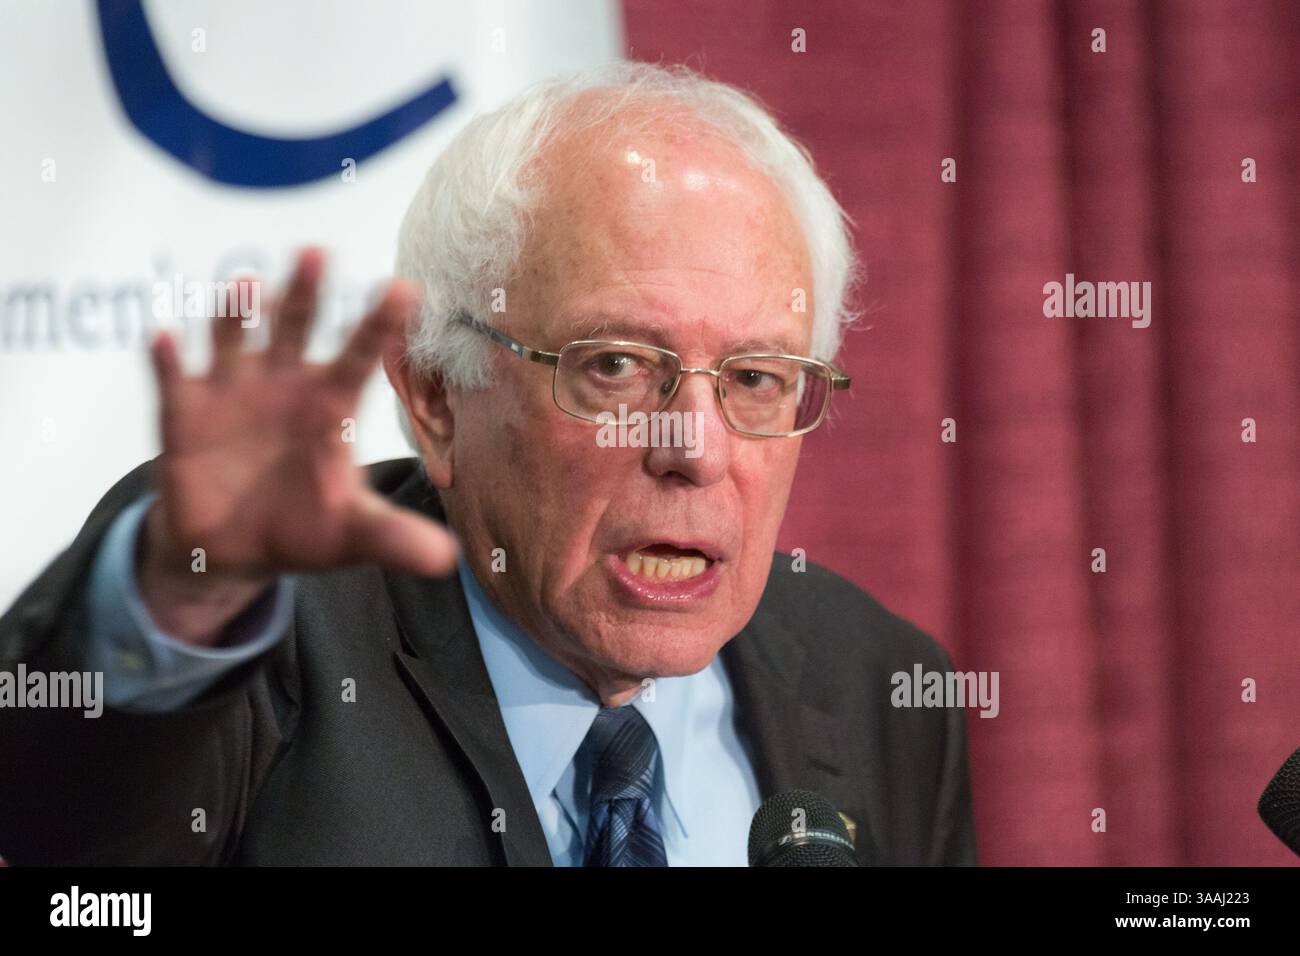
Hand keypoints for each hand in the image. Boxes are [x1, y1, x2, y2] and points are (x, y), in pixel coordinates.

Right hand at [139, 248, 456, 642]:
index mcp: (332, 404)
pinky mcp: (185, 414)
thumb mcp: (352, 535)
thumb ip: (394, 537)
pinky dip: (168, 360)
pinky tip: (164, 340)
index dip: (381, 324)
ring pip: (235, 340)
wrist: (234, 550)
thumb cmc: (303, 528)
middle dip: (305, 294)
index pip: (362, 355)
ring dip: (238, 314)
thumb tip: (447, 559)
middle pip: (297, 328)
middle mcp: (285, 384)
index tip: (406, 288)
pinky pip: (175, 381)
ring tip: (245, 287)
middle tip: (316, 253)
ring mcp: (232, 392)